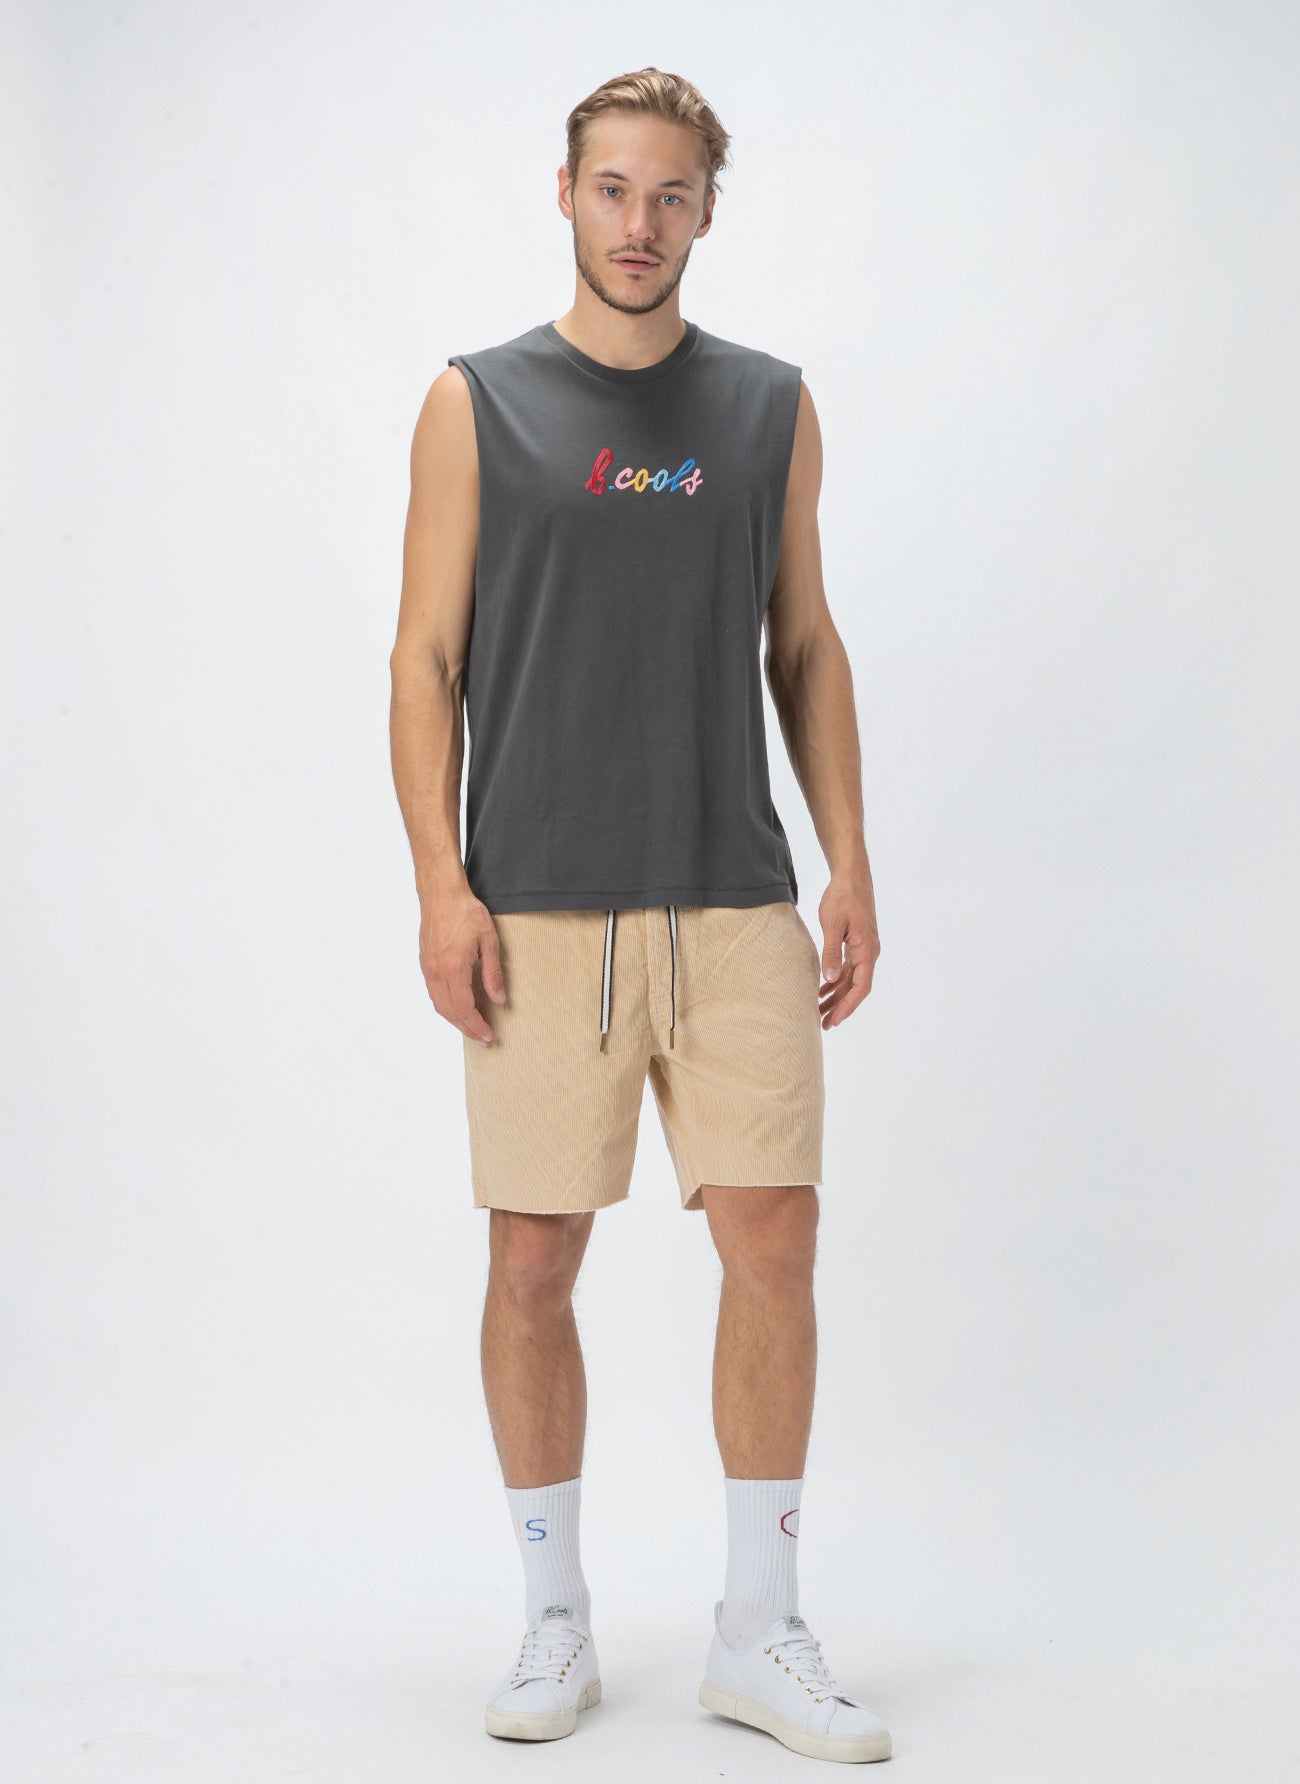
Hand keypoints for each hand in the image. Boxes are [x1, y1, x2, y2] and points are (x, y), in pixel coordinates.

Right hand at [419, 890, 505, 1044]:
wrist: (441, 894)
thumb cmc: (466, 912)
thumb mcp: (489, 941)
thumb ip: (493, 973)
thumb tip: (499, 999)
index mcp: (454, 967)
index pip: (463, 1008)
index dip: (476, 1026)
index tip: (488, 1036)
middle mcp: (436, 971)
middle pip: (449, 1012)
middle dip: (466, 1029)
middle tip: (482, 1038)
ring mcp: (428, 968)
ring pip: (439, 1005)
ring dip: (455, 1020)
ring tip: (472, 1027)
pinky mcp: (425, 963)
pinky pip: (434, 993)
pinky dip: (446, 1006)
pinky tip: (458, 1007)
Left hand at [816, 871, 879, 1029]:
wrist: (851, 876)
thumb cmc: (843, 897)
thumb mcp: (833, 925)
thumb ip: (831, 952)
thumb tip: (830, 978)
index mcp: (867, 950)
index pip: (861, 987)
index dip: (847, 1006)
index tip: (833, 1021)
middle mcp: (869, 952)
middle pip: (856, 987)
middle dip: (840, 1006)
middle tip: (823, 1024)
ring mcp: (863, 948)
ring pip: (851, 979)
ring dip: (836, 995)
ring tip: (819, 1010)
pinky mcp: (856, 943)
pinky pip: (848, 968)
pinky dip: (836, 980)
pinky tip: (822, 988)